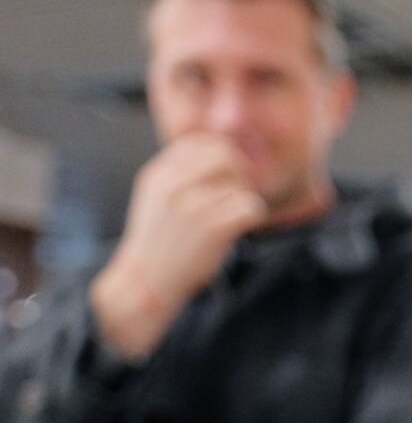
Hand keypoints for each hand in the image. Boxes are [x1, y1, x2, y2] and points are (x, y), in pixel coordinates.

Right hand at [92, 133, 266, 357]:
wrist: (147, 281)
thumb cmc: (159, 240)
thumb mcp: (158, 196)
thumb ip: (183, 172)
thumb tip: (223, 150)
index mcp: (159, 173)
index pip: (203, 142)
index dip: (222, 156)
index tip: (223, 177)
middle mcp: (173, 185)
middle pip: (226, 155)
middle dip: (239, 173)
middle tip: (234, 195)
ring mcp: (192, 206)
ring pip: (241, 184)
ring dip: (244, 200)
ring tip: (231, 217)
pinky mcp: (212, 229)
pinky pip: (251, 207)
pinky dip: (253, 216)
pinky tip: (240, 227)